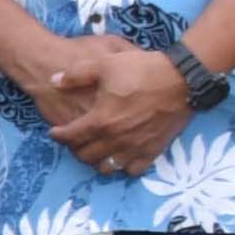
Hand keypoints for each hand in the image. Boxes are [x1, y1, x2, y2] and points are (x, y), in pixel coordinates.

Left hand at [31, 31, 192, 177]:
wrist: (182, 78)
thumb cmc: (142, 70)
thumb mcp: (104, 64)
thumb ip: (75, 75)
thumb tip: (53, 81)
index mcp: (101, 120)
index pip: (71, 137)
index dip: (58, 135)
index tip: (55, 132)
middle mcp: (116, 139)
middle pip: (86, 156)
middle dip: (76, 149)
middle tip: (76, 140)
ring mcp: (136, 147)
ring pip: (108, 167)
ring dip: (98, 160)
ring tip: (97, 149)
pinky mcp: (154, 150)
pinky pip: (134, 170)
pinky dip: (124, 166)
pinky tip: (122, 155)